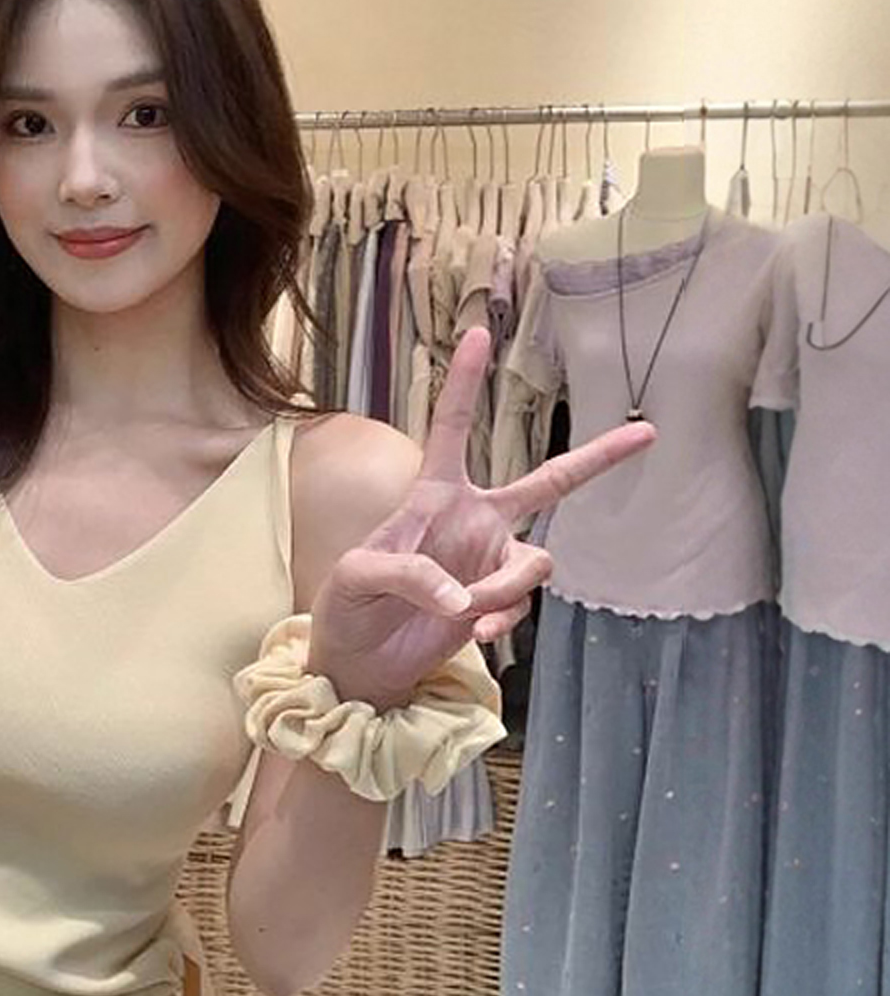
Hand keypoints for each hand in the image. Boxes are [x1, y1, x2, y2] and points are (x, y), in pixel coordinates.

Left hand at [308, 326, 653, 710]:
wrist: (359, 662)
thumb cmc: (347, 606)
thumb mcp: (357, 577)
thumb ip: (407, 574)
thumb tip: (464, 597)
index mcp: (431, 495)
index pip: (450, 428)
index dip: (464, 382)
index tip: (477, 333)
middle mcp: (473, 520)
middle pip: (548, 482)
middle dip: (598, 459)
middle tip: (648, 433)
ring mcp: (490, 562)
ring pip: (537, 561)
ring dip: (504, 589)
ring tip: (464, 612)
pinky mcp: (497, 603)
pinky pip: (521, 604)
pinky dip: (501, 620)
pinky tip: (473, 634)